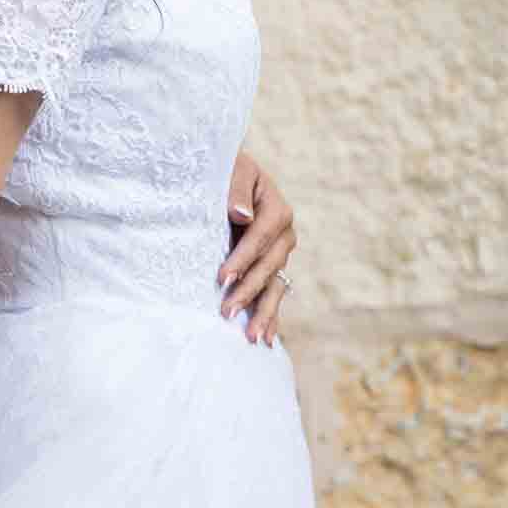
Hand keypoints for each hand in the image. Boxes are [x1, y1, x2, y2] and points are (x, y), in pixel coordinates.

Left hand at [220, 147, 296, 346]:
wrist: (231, 175)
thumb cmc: (226, 169)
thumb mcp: (232, 168)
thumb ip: (236, 188)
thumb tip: (242, 216)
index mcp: (276, 209)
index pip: (259, 237)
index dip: (242, 259)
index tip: (222, 278)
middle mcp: (284, 234)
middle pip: (268, 266)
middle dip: (248, 290)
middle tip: (226, 312)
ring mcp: (280, 253)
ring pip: (275, 285)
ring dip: (263, 312)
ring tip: (253, 337)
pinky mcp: (272, 267)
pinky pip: (274, 293)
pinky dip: (270, 316)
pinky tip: (267, 339)